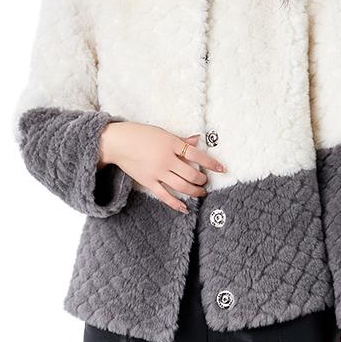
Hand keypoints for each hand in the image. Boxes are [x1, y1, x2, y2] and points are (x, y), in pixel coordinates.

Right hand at [100, 122, 225, 212]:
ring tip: (200, 191)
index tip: (222, 169)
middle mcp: (166, 159)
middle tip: (205, 180)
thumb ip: (180, 140)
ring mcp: (157, 172)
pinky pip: (165, 196)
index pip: (197, 155)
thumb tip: (197, 141)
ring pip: (182, 186)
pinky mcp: (149, 182)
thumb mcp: (163, 133)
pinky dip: (176, 204)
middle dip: (202, 179)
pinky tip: (185, 208)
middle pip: (191, 174)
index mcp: (171, 144)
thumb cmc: (140, 134)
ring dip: (194, 191)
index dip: (211, 163)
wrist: (118, 142)